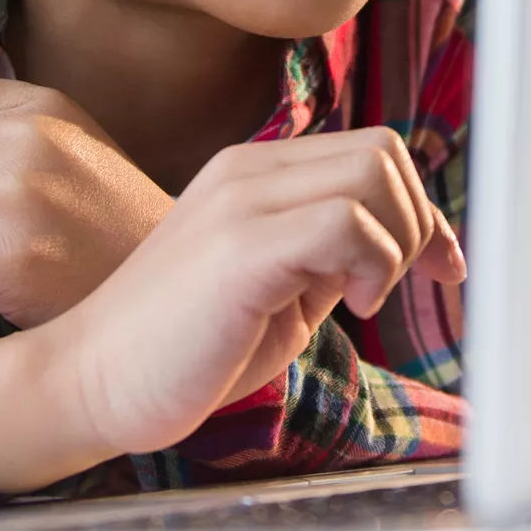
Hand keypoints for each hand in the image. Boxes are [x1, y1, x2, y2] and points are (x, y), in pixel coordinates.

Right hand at [0, 125, 465, 492]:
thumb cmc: (184, 348)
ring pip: (373, 174)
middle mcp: (244, 172)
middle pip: (383, 152)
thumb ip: (328, 254)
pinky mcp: (238, 247)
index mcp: (249, 175)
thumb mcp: (277, 288)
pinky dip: (373, 266)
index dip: (420, 210)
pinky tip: (349, 309)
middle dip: (416, 224)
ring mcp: (238, 202)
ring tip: (361, 299)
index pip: (370, 151)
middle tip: (387, 290)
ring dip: (397, 243)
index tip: (436, 271)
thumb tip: (410, 243)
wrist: (93, 379)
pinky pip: (345, 223)